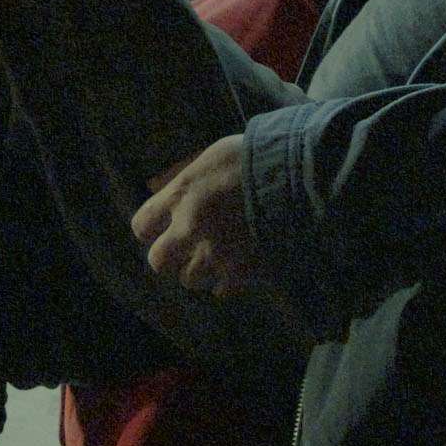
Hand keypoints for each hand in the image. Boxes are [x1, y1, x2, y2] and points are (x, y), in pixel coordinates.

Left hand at [133, 134, 261, 295]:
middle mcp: (191, 228)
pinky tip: (237, 264)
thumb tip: (159, 188)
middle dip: (170, 255)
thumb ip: (184, 177)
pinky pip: (222, 289)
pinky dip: (226, 280)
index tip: (163, 226)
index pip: (142, 225)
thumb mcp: (213, 156)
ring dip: (198, 269)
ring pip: (189, 279)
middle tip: (185, 248)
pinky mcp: (242, 272)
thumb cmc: (258, 157)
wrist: (303, 177)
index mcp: (181, 195)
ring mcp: (217, 254)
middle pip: (158, 261)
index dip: (152, 228)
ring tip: (215, 256)